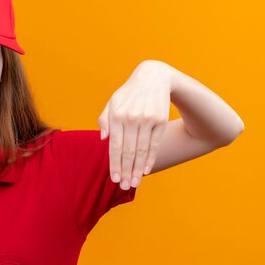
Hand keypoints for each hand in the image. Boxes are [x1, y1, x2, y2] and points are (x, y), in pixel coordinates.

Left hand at [97, 60, 173, 189]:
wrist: (153, 77)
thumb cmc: (128, 94)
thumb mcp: (112, 102)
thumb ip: (104, 120)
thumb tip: (103, 140)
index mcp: (117, 115)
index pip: (114, 146)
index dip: (114, 164)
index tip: (114, 179)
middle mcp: (131, 118)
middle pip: (128, 151)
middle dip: (126, 171)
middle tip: (124, 186)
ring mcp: (147, 119)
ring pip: (142, 150)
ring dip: (138, 169)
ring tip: (134, 182)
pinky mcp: (160, 120)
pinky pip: (154, 144)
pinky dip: (150, 158)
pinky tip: (146, 169)